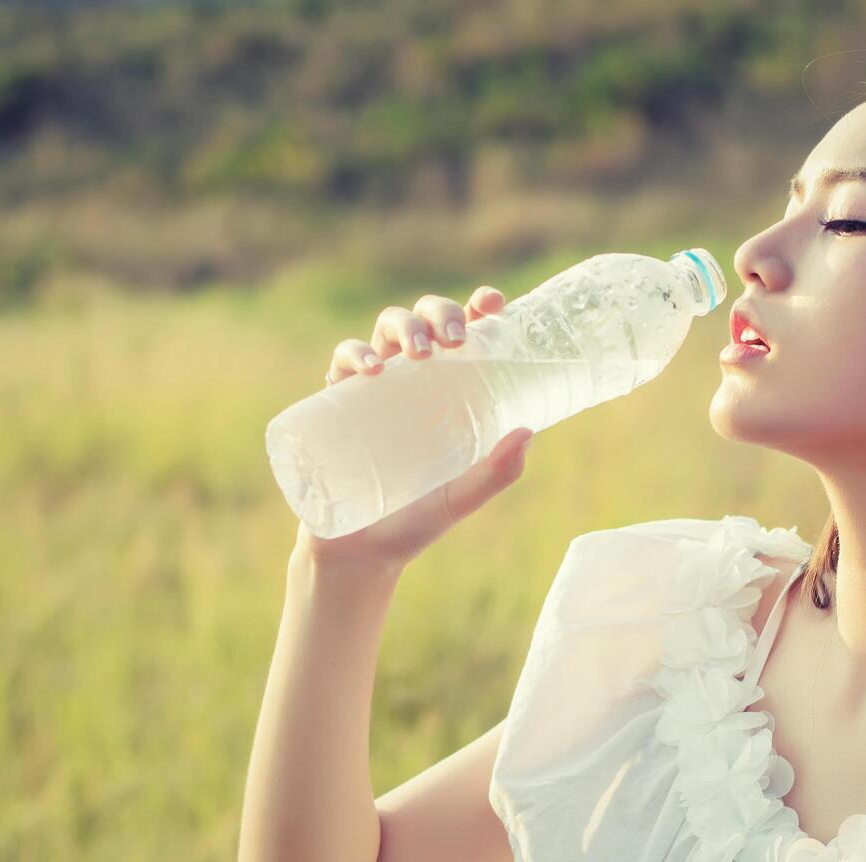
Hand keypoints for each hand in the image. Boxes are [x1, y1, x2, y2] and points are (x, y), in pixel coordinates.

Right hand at [294, 285, 533, 572]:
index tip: (493, 303)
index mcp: (447, 391)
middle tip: (457, 338)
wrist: (360, 554)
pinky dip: (355, 355)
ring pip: (385, 329)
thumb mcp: (461, 498)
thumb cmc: (415, 521)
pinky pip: (342, 363)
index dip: (477, 309)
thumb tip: (528, 432)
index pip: (464, 335)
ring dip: (405, 327)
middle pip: (425, 320)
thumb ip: (496, 473)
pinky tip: (373, 371)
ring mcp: (374, 389)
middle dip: (440, 313)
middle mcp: (412, 381)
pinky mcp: (337, 404)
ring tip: (420, 354)